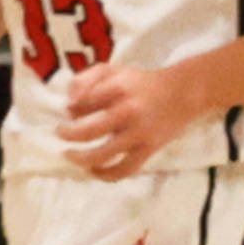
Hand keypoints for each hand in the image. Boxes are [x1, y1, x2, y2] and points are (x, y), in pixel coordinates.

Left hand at [54, 54, 200, 177]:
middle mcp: (128, 111)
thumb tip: (69, 105)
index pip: (83, 101)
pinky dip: (106, 174)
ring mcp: (139, 133)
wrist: (183, 93)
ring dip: (81, 158)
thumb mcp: (113, 70)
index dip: (70, 109)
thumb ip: (86, 79)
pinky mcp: (148, 149)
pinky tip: (93, 170)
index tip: (69, 112)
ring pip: (103, 154)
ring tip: (70, 155)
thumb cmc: (141, 82)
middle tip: (60, 133)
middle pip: (88, 131)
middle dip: (68, 134)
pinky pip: (124, 169)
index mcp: (117, 88)